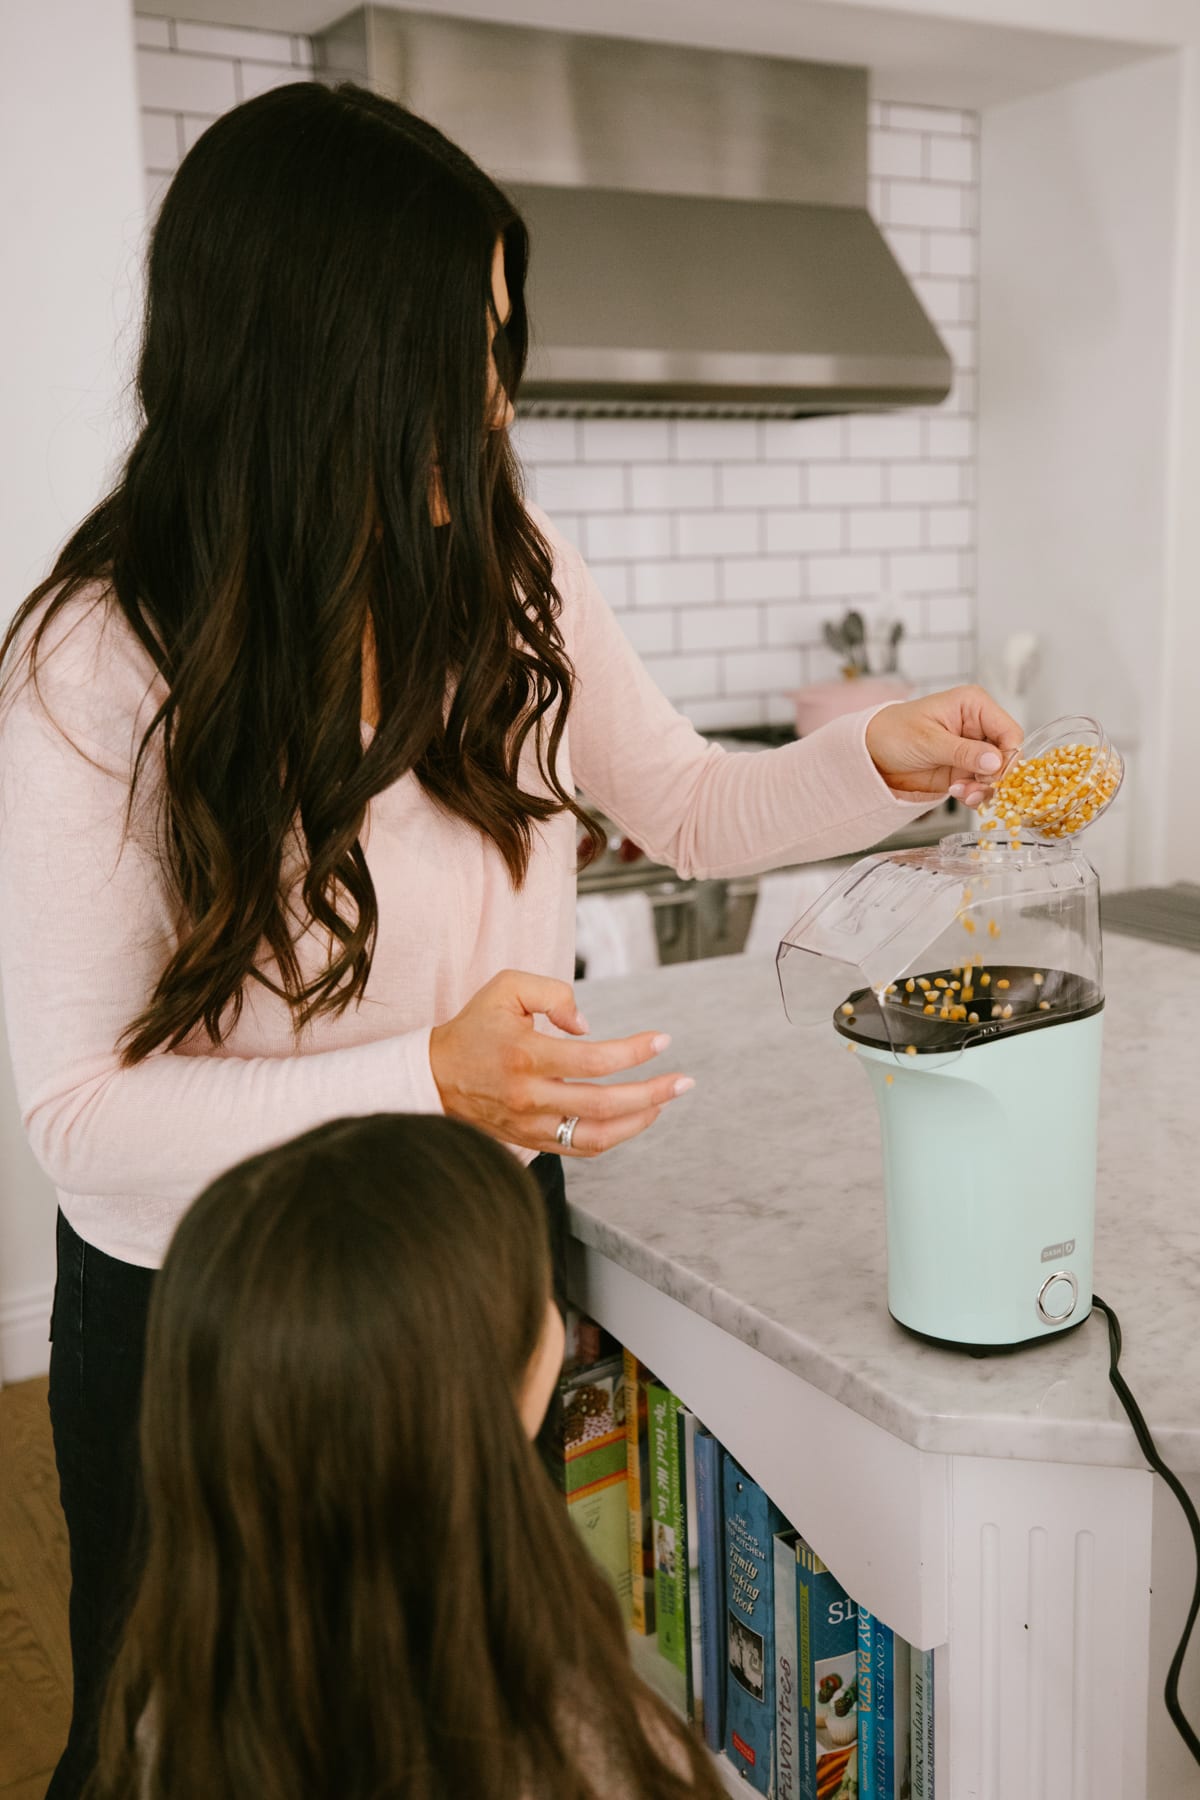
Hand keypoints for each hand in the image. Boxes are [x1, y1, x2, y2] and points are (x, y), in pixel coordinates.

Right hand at [428, 969, 692, 1158]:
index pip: (594, 1059)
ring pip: (596, 1136)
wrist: (435, 1077)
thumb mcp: (506, 988)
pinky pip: (580, 1147)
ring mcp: (530, 1125)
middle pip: (604, 1105)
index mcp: (525, 1055)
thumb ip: (552, 992)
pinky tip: (634, 1118)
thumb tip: (587, 1024)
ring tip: (664, 1101)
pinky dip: (614, 1136)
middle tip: (684, 1082)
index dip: (635, 1052)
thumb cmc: (476, 1027)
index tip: (662, 1041)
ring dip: (639, 1121)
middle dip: (652, 1093)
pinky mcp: (531, 1142)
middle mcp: (529, 1096)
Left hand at [865, 686, 1022, 806]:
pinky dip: (974, 794)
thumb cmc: (893, 732)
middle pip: (1007, 755)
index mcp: (974, 705)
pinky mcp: (963, 769)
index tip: (995, 774)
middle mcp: (978, 726)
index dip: (1008, 755)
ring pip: (996, 774)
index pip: (1009, 731)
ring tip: (962, 793)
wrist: (870, 752)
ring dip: (984, 789)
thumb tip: (995, 761)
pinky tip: (958, 793)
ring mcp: (972, 749)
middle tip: (976, 789)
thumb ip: (963, 751)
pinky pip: (981, 785)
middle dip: (994, 776)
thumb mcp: (928, 740)